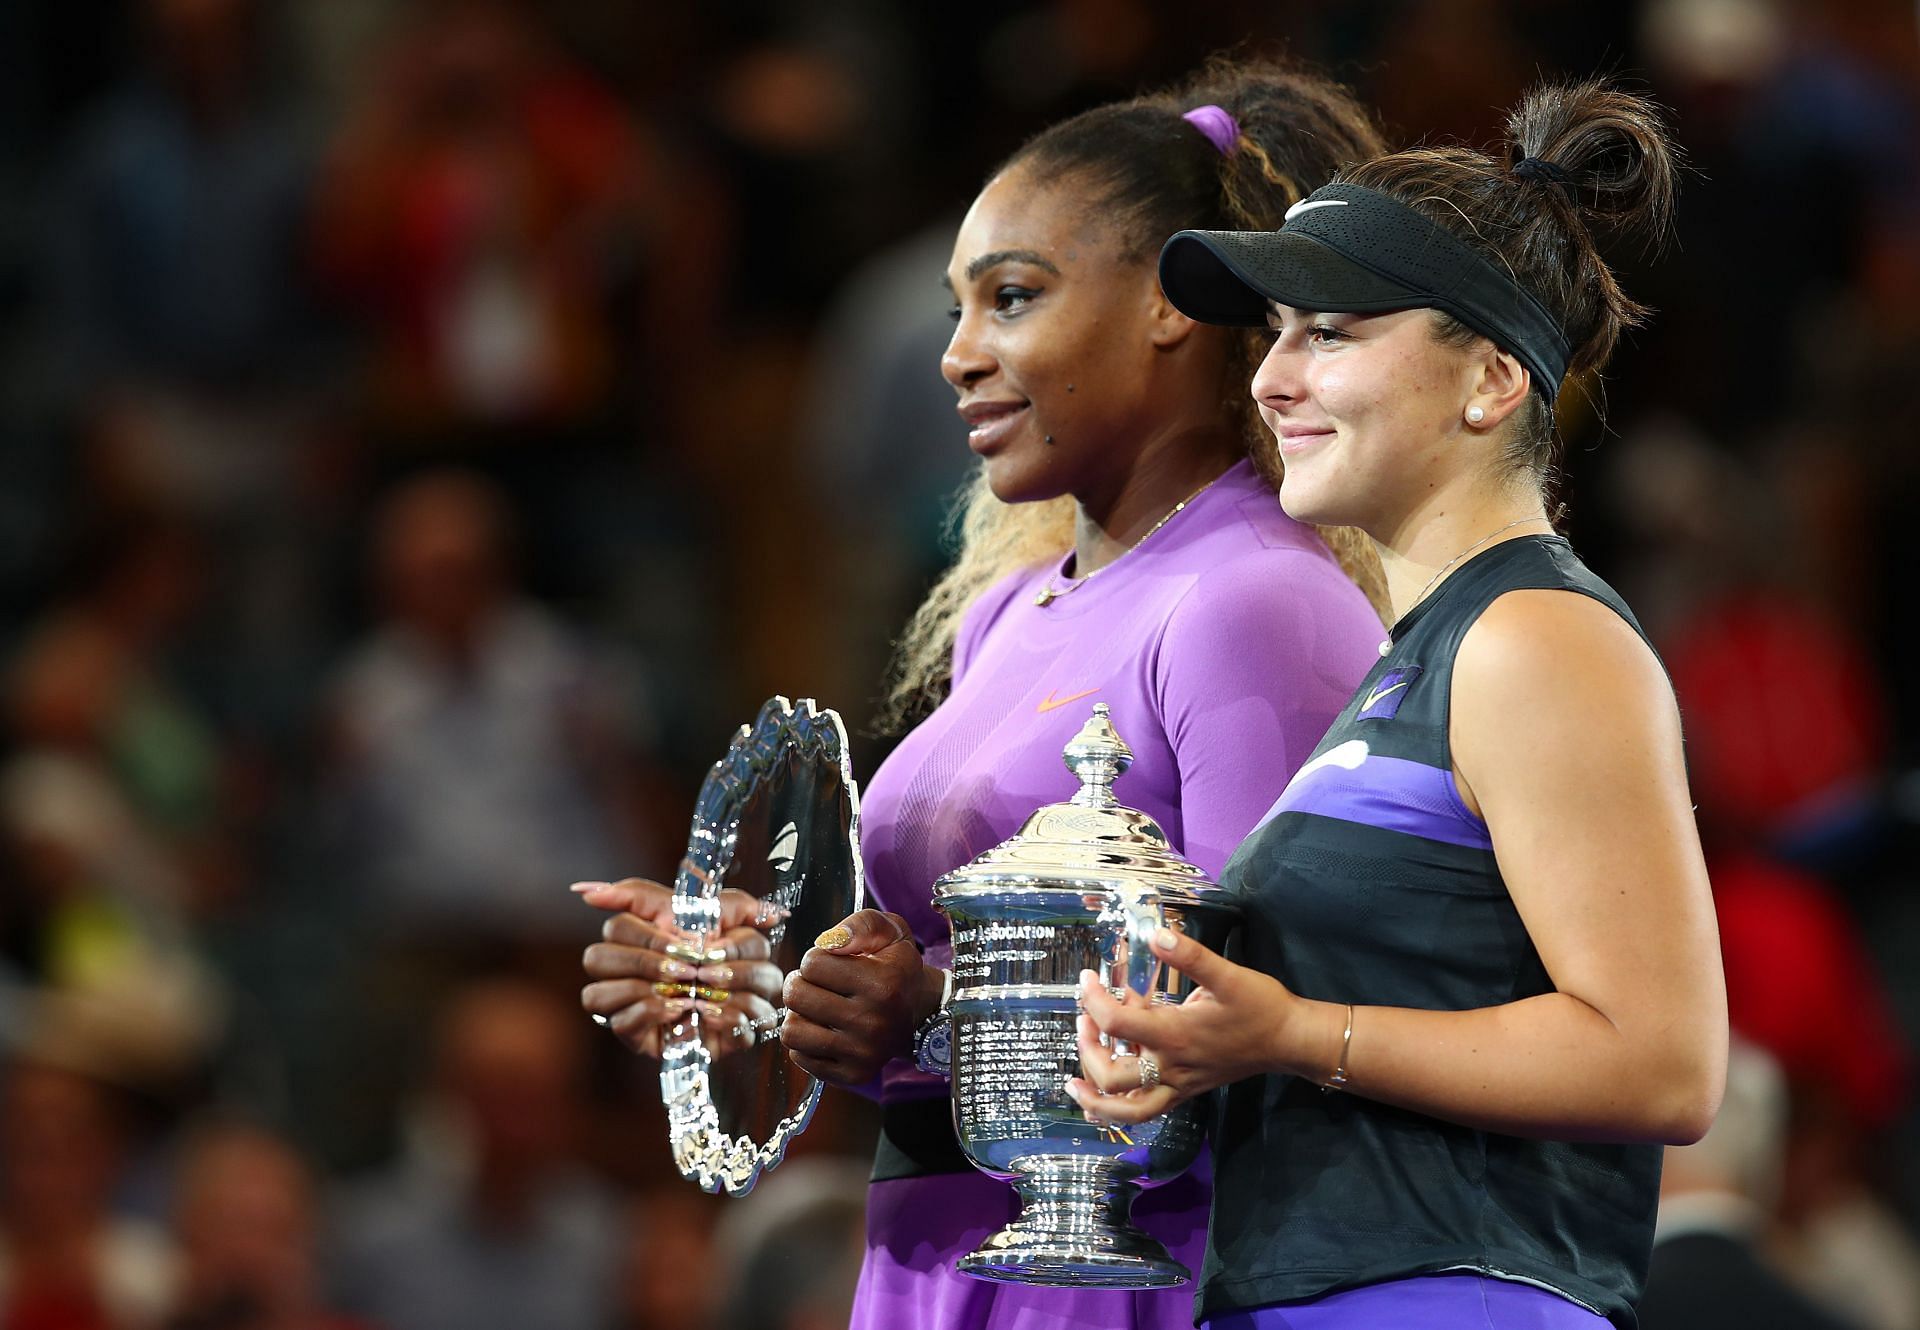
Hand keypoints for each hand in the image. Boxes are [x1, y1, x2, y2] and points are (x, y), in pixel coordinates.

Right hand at [576, 876, 786, 1059]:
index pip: (615, 926)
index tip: (688, 942)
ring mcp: (621, 1002)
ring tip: (686, 990)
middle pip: (596, 957)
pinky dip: (652, 1013)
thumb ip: (686, 892)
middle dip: (646, 962)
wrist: (750, 997)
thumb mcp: (720, 910)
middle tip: (689, 968)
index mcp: (638, 933)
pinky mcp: (631, 1032)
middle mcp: (620, 967)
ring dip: (643, 989)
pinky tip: (682, 1010)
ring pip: (595, 994)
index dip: (647, 935)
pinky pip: (620, 1023)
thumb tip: (590, 892)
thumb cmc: (730, 951)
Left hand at [780, 909, 942, 1086]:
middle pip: (796, 996)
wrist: (919, 1011)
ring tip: (814, 1006)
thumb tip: (829, 941)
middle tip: (815, 983)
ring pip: (792, 1030)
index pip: (812, 963)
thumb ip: (861, 924)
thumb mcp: (890, 932)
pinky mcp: (853, 1074)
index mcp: (883, 984)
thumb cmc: (896, 967)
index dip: (816, 958)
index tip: (832, 963)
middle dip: (800, 982)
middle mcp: (873, 1022)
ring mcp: (863, 1053)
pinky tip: (824, 1029)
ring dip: (798, 1013)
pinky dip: (805, 1041)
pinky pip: (800, 1057)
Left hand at [1065, 926, 1310, 1125]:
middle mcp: (1171, 1066)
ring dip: (1096, 1098)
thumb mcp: (1227, 975)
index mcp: (1175, 1035)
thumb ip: (1190, 955)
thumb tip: (1155, 934)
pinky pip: (1147, 1110)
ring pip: (1128, 1109)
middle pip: (1111, 1076)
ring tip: (1076, 1081)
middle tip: (1083, 1021)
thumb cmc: (1260, 1007)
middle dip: (1086, 1050)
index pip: (1116, 1022)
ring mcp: (1179, 1084)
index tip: (1087, 979)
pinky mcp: (1186, 1090)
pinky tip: (1103, 1098)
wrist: (1289, 1041)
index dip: (1093, 999)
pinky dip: (1120, 1109)